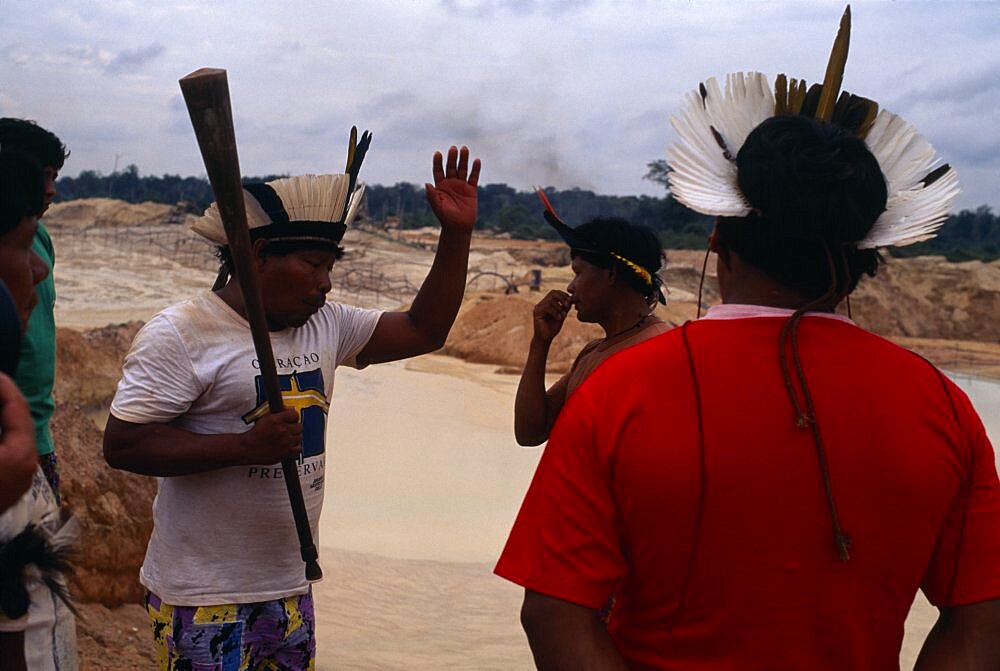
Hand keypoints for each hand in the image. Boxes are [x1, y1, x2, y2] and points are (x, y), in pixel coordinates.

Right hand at [0, 373, 37, 510]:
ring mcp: (16, 481)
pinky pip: (4, 453)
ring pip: (10, 437)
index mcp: (20, 454)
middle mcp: (26, 467)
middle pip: (16, 421)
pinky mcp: (3, 490)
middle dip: (1, 401)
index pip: (17, 408)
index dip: (2, 386)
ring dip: (0, 419)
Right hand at [241, 407, 302, 464]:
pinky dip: (295, 448)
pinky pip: (298, 449)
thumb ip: (279, 412)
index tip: (292, 420)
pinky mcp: (286, 452)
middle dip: (295, 428)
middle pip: (299, 426)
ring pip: (299, 437)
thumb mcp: (265, 418)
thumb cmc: (255, 435)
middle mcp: (282, 430)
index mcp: (276, 420)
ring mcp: (285, 442)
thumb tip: (290, 408)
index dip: (293, 417)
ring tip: (288, 439)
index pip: (294, 415)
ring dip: (295, 438)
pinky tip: (289, 447)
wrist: (248, 448)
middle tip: (289, 430)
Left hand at [425, 145, 480, 232]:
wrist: (459, 227)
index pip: (438, 171)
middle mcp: (450, 183)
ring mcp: (461, 185)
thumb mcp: (437, 207)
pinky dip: (475, 169)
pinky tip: (476, 160)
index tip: (438, 154)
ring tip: (464, 149)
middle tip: (453, 148)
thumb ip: (432, 196)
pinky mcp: (471, 189)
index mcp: (440, 186)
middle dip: (452, 158)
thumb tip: (426, 184)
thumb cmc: (446, 218)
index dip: (438, 162)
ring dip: (463, 159)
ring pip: (462, 169)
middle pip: (451, 167)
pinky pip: (473, 177)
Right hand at [532, 290, 572, 343]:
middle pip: (552, 293)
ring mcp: (538, 307)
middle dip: (562, 298)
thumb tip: (571, 299)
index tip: (570, 302)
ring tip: (563, 316)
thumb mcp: (562, 316)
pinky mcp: (537, 312)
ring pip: (551, 300)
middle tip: (567, 306)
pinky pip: (547, 307)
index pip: (555, 292)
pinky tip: (558, 318)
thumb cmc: (552, 328)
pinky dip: (555, 312)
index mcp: (546, 303)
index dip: (563, 294)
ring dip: (559, 307)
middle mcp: (541, 303)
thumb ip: (565, 308)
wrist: (545, 339)